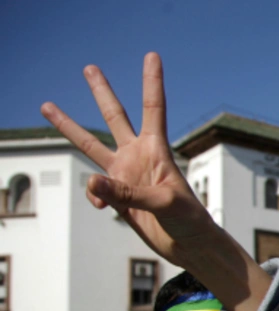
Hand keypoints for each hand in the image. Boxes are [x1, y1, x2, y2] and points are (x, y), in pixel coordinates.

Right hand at [41, 52, 214, 267]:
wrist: (189, 244)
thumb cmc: (189, 219)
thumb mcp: (163, 203)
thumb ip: (126, 193)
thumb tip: (91, 183)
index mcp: (157, 149)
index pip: (153, 107)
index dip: (152, 81)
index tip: (152, 56)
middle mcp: (138, 156)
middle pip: (115, 116)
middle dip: (102, 92)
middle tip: (89, 68)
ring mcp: (126, 174)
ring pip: (92, 145)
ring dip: (70, 126)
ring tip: (48, 106)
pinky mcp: (118, 194)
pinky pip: (97, 190)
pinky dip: (95, 196)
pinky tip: (103, 207)